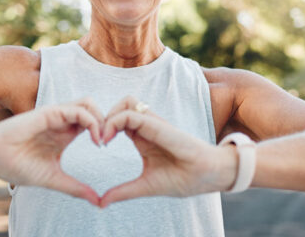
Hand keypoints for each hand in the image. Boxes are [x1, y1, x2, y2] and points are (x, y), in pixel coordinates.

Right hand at [0, 98, 103, 205]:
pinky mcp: (51, 112)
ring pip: (89, 104)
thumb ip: (76, 187)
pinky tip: (94, 139)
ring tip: (102, 140)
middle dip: (108, 122)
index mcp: (65, 134)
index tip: (108, 150)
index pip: (93, 123)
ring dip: (101, 119)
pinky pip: (78, 110)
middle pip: (94, 109)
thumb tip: (98, 202)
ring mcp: (57, 115)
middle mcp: (63, 121)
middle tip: (109, 142)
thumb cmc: (17, 166)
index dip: (105, 132)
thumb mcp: (54, 179)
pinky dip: (92, 121)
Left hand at [99, 96, 236, 207]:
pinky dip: (116, 121)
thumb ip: (123, 191)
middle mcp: (147, 127)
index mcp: (143, 138)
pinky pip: (132, 113)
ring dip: (110, 115)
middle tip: (96, 138)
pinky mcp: (158, 125)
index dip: (104, 128)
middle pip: (120, 106)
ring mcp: (153, 123)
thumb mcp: (145, 186)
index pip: (119, 120)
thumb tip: (101, 203)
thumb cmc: (183, 179)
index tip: (97, 145)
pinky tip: (108, 138)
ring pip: (126, 102)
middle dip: (103, 117)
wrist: (208, 176)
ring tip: (103, 137)